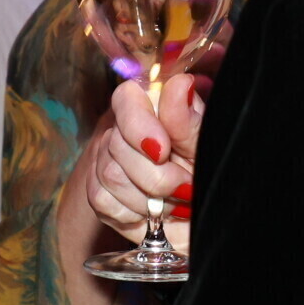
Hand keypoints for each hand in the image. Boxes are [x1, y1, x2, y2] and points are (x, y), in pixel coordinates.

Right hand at [86, 72, 203, 248]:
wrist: (198, 220)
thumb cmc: (204, 176)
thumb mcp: (203, 149)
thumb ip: (188, 122)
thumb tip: (180, 84)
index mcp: (152, 107)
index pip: (126, 98)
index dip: (139, 124)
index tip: (163, 150)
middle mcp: (123, 129)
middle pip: (116, 143)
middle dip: (156, 174)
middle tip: (184, 186)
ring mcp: (106, 160)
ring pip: (110, 174)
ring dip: (149, 197)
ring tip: (174, 201)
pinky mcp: (99, 193)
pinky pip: (103, 201)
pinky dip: (133, 213)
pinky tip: (152, 212)